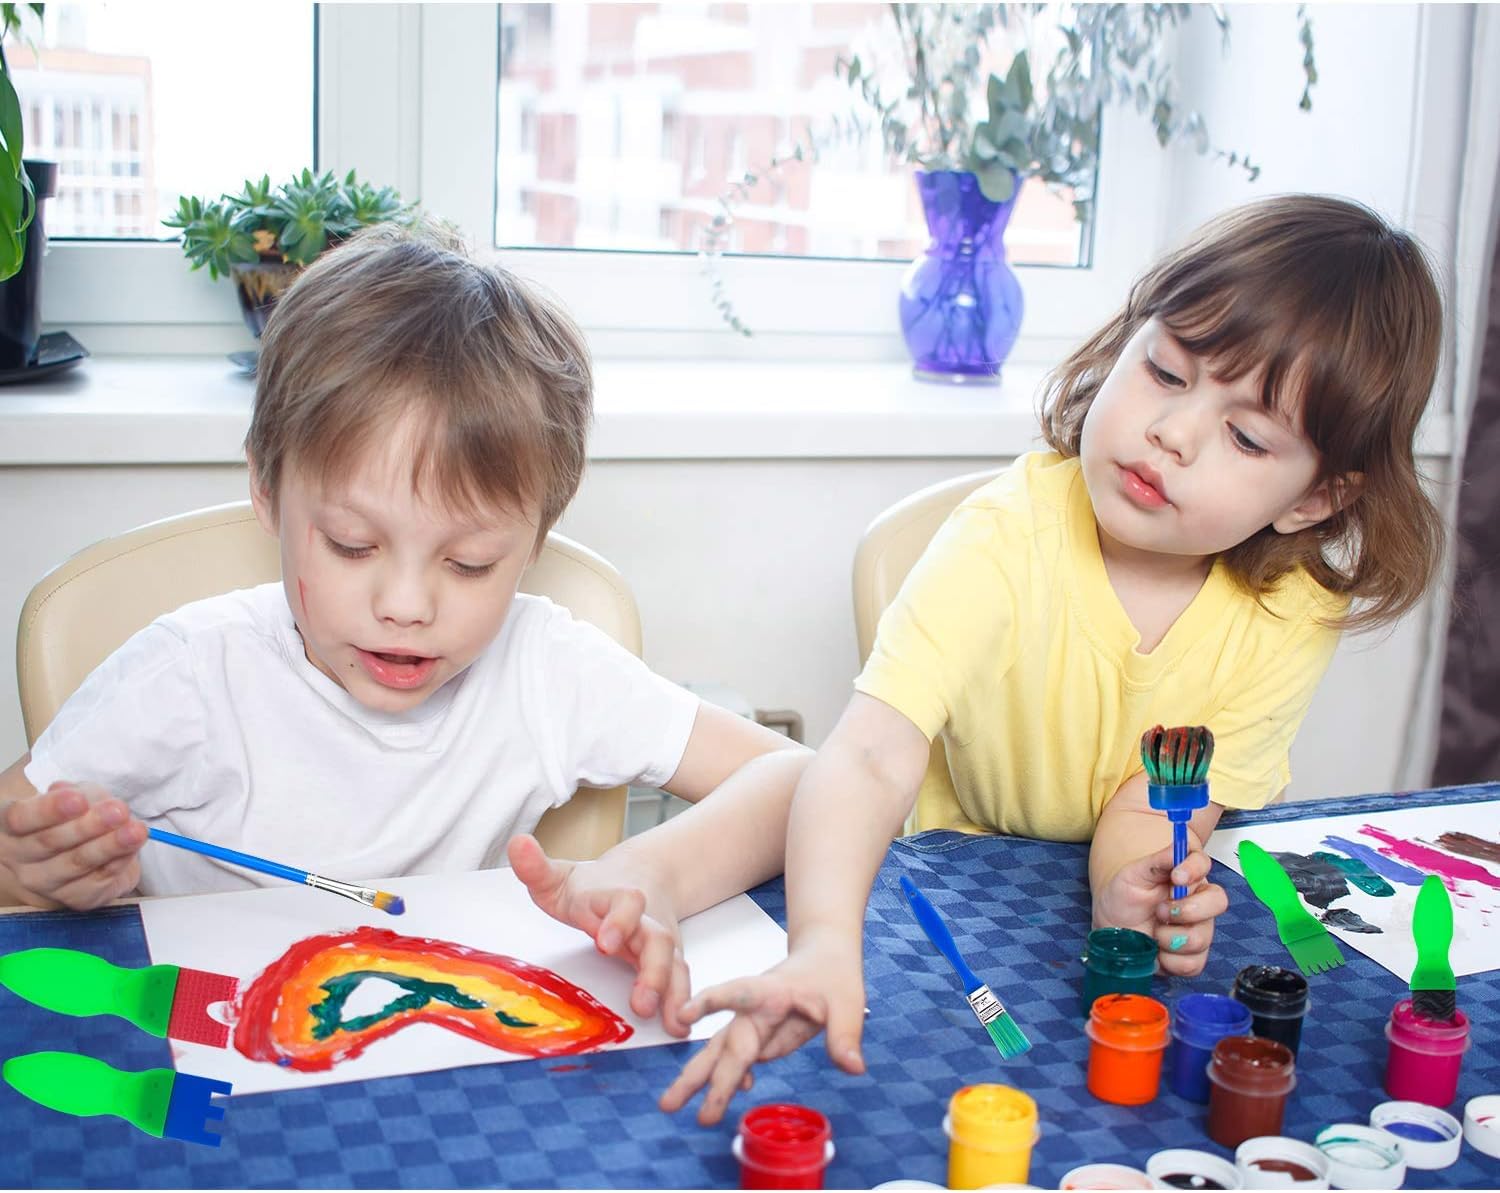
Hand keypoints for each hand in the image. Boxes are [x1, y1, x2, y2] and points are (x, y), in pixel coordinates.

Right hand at [0, 781, 146, 909]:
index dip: (49, 809)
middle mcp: (21, 859)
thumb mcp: (75, 795)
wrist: (84, 850)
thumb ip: (79, 794)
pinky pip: (99, 879)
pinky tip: (134, 846)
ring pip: (77, 863)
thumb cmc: (73, 816)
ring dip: (109, 845)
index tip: (79, 799)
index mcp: (12, 827)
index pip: (21, 818)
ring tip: (135, 830)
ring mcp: (46, 883)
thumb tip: (86, 797)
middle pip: (50, 842)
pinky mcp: (75, 898)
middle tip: (118, 811)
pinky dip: (120, 861)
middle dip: (87, 826)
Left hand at [507, 833, 690, 1033]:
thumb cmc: (591, 887)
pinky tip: (679, 1028)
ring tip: (670, 1022)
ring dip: (671, 992)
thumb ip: (536, 867)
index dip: (619, 921)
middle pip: (657, 940)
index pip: (626, 902)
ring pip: (673, 963)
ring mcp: (659, 941)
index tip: (605, 943)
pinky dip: (681, 1003)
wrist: (640, 877)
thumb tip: (516, 844)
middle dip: (652, 970)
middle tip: (640, 1000)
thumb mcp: (559, 877)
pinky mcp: (667, 960)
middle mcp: (644, 920)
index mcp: (615, 897)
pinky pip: (679, 980)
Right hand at [659, 940, 865, 1125]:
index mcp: (771, 992)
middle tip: (671, 1103)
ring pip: (721, 1055)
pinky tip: (735, 1094)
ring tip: (669, 1106)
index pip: (737, 993)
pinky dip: (732, 1079)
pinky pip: (738, 1061)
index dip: (709, 1003)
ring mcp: (754, 1026)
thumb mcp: (848, 1001)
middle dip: (699, 1075)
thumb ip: (846, 1034)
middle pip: (724, 1043)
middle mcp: (754, 1010)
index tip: (683, 1016)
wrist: (825, 957)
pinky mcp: (760, 1038)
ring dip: (697, 1080)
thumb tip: (853, 1068)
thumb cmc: (832, 971)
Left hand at [1093, 845, 1227, 977]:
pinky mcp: (1190, 957)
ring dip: (1171, 937)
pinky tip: (1157, 950)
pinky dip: (1171, 960)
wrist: (1112, 925)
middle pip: (1217, 902)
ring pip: (1203, 937)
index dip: (1194, 869)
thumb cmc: (1125, 896)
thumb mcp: (1135, 873)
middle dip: (1187, 909)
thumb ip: (1158, 860)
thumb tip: (1178, 847)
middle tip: (1161, 910)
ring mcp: (1197, 930)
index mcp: (1186, 878)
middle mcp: (1198, 903)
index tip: (1176, 876)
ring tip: (1153, 932)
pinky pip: (1193, 963)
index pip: (1203, 865)